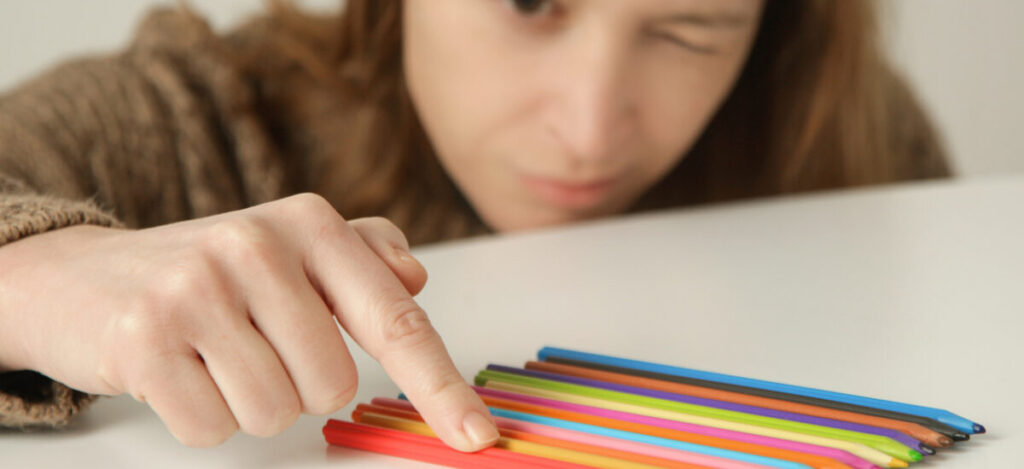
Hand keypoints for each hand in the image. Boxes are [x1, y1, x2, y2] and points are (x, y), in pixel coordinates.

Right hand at [0, 193, 497, 449]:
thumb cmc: (208, 272)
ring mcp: (198, 289)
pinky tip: (179, 371)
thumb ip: (362, 258)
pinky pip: (212, 427)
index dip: (441, 386)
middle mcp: (257, 245)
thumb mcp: (288, 247)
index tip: (479, 435)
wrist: (81, 277)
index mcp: (309, 224)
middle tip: (253, 346)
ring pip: (275, 412)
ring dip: (248, 402)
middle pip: (333, 384)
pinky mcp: (145, 337)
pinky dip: (201, 416)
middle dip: (299, 384)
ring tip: (214, 356)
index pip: (395, 319)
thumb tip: (415, 279)